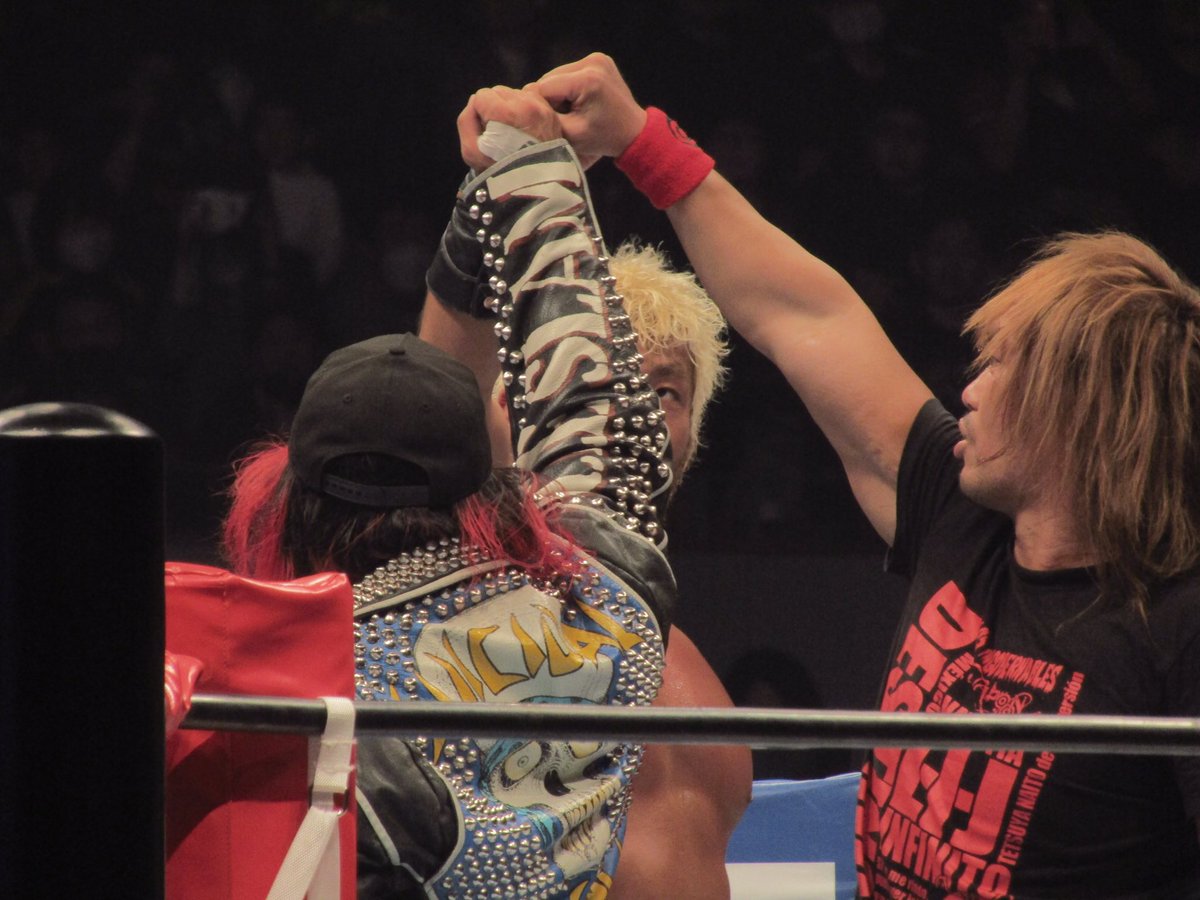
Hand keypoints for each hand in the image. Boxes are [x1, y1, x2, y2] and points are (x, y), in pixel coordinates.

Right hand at [457, 85, 560, 170]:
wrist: (536, 190)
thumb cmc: (502, 173)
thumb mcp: (471, 152)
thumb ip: (466, 120)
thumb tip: (475, 103)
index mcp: (509, 112)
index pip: (482, 96)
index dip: (479, 114)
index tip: (486, 133)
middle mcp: (529, 105)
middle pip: (499, 91)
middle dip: (494, 109)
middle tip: (499, 134)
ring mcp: (543, 109)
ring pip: (514, 94)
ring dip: (509, 109)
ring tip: (512, 134)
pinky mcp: (551, 114)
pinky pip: (530, 101)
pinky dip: (523, 111)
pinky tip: (523, 131)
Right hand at [532, 53, 646, 165]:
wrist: (634, 132)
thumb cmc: (603, 139)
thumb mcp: (571, 135)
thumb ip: (546, 119)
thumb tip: (523, 104)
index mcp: (587, 79)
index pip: (544, 88)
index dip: (540, 107)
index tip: (546, 122)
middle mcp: (593, 62)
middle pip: (550, 79)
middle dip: (550, 100)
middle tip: (562, 119)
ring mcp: (597, 58)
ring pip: (557, 75)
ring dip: (557, 94)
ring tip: (571, 112)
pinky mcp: (598, 59)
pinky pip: (569, 73)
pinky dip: (568, 88)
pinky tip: (577, 102)